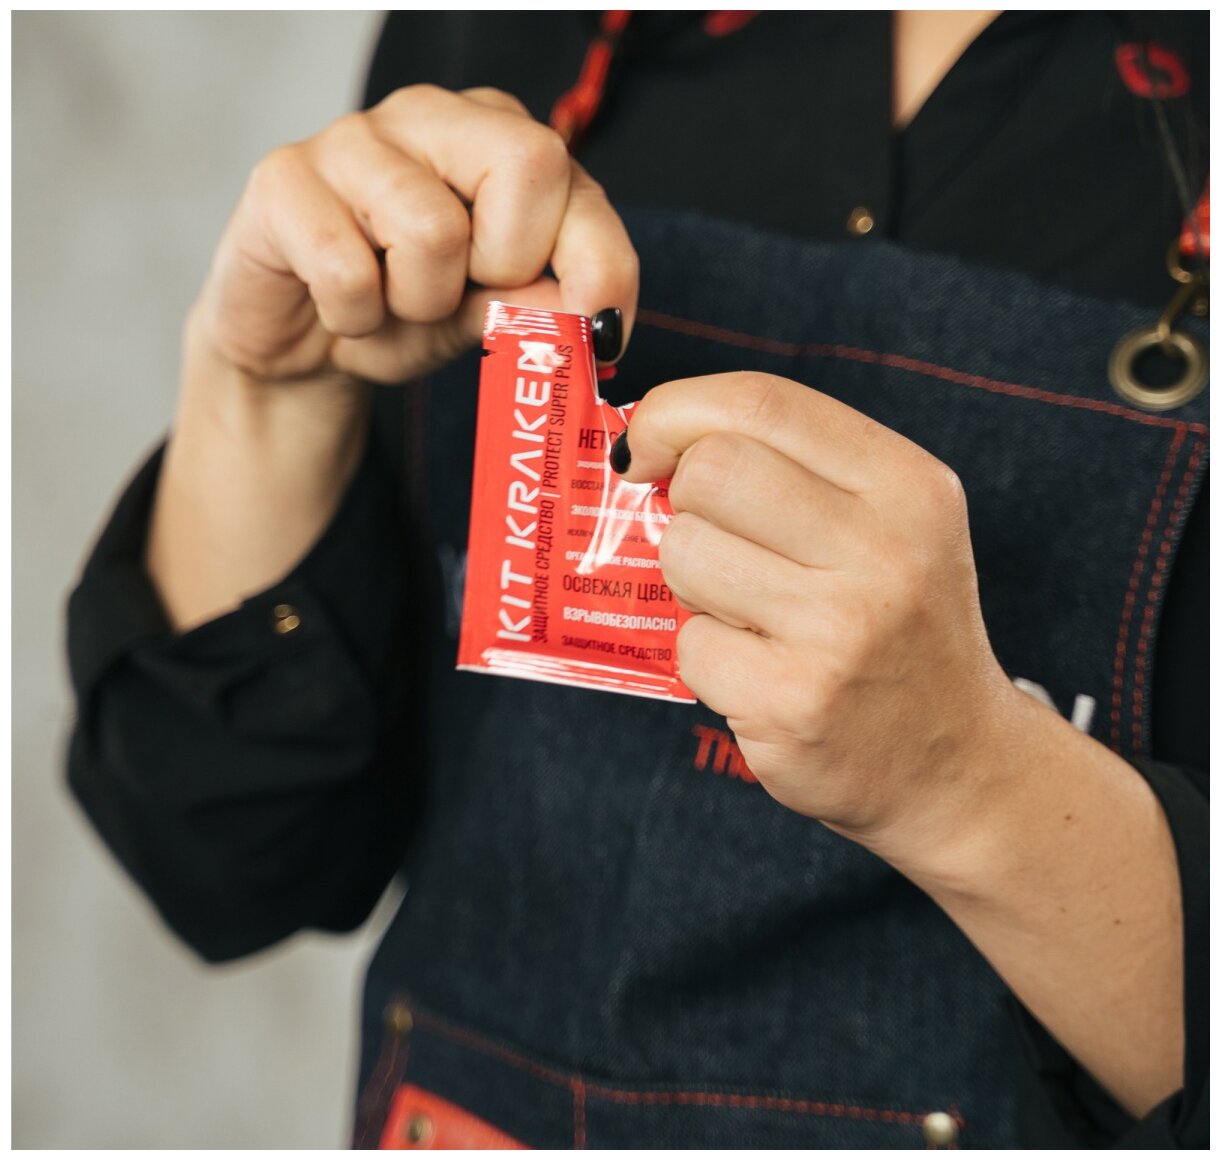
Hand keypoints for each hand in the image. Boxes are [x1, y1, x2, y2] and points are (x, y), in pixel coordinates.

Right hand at [152, 86, 636, 628]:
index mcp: (496, 139)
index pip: (576, 181)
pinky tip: (342, 306)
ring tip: (391, 302)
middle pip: (527, 164)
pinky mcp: (283, 179)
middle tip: (460, 292)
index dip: (600, 265)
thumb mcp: (487, 316)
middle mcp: (431, 117)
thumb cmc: (402, 311)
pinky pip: (349, 272)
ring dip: (418, 301)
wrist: (303, 344)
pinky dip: (355, 317)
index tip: (602, 335)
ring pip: (435, 230)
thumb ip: (540, 305)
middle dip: (505, 266)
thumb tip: (589, 314)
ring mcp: (353, 138)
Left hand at [619, 371, 1019, 847]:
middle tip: (719, 546)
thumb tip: (650, 442)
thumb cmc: (899, 625)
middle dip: (685, 507)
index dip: (676, 411)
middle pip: (709, 472)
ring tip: (748, 612)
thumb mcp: (890, 523)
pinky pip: (689, 646)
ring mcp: (839, 632)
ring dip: (691, 584)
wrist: (957, 762)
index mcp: (908, 486)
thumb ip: (792, 468)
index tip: (647, 446)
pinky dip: (707, 659)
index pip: (761, 403)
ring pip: (684, 554)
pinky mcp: (792, 702)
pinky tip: (760, 672)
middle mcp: (884, 551)